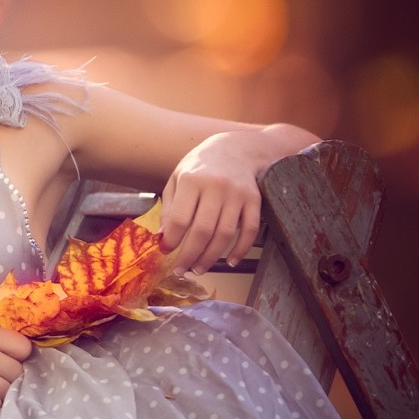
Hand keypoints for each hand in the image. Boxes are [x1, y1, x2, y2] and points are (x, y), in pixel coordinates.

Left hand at [158, 131, 263, 274]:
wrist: (236, 148)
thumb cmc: (201, 166)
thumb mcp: (178, 179)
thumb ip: (169, 207)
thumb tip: (164, 237)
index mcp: (192, 180)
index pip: (180, 218)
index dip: (172, 240)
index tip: (165, 251)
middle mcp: (215, 187)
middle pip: (203, 231)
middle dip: (190, 255)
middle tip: (182, 270)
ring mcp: (237, 194)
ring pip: (225, 234)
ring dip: (212, 257)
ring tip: (200, 268)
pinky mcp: (255, 200)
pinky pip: (250, 230)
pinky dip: (241, 249)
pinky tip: (231, 261)